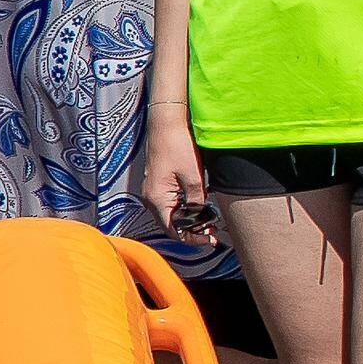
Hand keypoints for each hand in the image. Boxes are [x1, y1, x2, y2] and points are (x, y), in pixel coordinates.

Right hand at [130, 118, 209, 238]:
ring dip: (187, 220)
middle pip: (170, 224)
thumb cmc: (177, 146)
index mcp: (157, 199)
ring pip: (170, 215)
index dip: (192, 238)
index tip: (209, 239)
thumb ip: (197, 202)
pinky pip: (169, 204)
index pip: (173, 230)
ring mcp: (152, 190)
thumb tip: (200, 217)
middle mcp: (151, 198)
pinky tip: (197, 207)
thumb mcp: (194, 177)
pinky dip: (183, 209)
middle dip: (191, 231)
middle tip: (212, 232)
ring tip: (207, 221)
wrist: (165, 124)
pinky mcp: (157, 183)